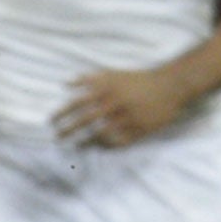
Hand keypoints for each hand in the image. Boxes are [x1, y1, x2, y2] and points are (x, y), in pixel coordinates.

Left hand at [54, 67, 187, 146]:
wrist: (170, 85)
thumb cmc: (137, 79)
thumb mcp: (112, 73)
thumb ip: (88, 78)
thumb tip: (64, 83)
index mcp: (106, 89)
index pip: (77, 102)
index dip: (62, 113)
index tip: (51, 122)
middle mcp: (115, 103)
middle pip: (86, 120)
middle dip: (68, 130)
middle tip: (57, 138)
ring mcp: (128, 117)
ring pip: (101, 134)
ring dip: (86, 142)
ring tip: (76, 147)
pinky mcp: (141, 128)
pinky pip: (121, 141)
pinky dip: (109, 146)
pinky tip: (100, 148)